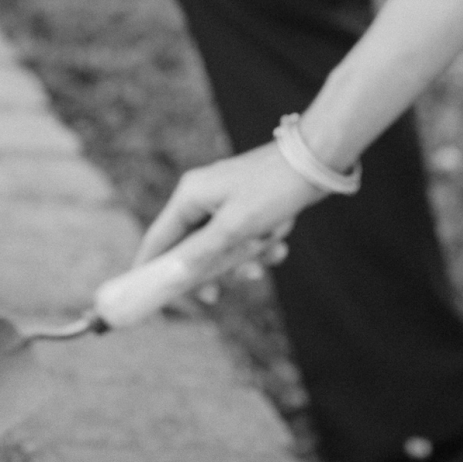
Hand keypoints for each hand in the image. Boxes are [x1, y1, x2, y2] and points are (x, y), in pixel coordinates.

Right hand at [134, 142, 319, 292]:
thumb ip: (201, 253)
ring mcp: (222, 201)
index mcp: (189, 196)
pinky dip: (257, 248)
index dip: (149, 270)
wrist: (315, 162)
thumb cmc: (272, 190)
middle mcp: (200, 197)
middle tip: (215, 297)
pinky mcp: (243, 205)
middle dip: (209, 272)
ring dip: (241, 261)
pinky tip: (279, 247)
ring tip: (266, 261)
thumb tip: (172, 277)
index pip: (157, 240)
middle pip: (189, 249)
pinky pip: (240, 239)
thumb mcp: (235, 227)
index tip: (147, 299)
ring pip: (219, 248)